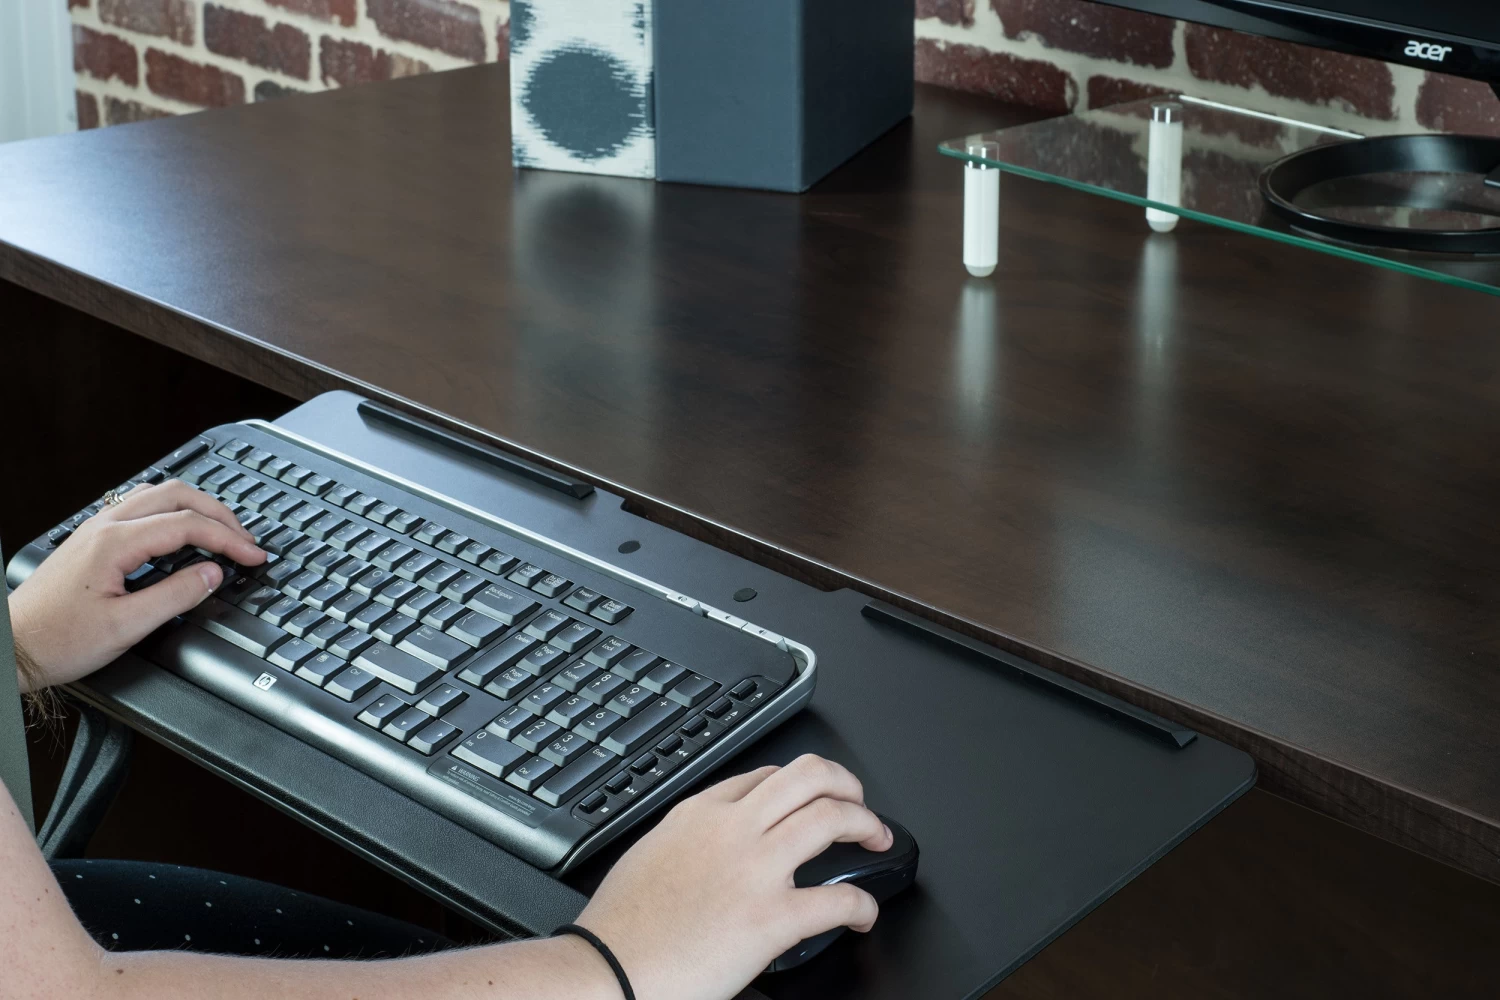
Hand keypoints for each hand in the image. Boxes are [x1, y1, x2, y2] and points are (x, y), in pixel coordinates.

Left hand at [9, 480, 264, 691]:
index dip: (229, 539)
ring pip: (159, 494)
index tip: (253, 555)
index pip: (188, 525)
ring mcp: (96, 528)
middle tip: (246, 539)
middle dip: (220, 514)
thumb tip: (213, 574)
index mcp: (115, 543)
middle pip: (178, 495)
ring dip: (197, 507)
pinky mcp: (92, 538)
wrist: (14, 647)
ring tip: (222, 530)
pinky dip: (174, 511)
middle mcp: (105, 526)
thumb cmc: (58, 640)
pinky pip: (141, 506)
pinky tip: (182, 530)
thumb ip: (176, 596)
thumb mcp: (126, 627)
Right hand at [577, 753, 893, 999]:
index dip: (801, 785)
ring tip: (876, 841)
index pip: (765, 775)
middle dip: (846, 784)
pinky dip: (863, 905)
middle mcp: (733, 829)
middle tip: (859, 804)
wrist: (606, 971)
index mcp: (700, 814)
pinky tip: (863, 915)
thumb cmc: (619, 929)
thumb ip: (688, 842)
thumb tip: (708, 853)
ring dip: (866, 824)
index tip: (812, 799)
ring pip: (832, 816)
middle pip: (809, 776)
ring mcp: (755, 869)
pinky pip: (840, 898)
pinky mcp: (773, 917)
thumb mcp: (651, 857)